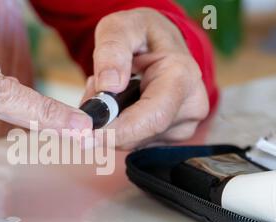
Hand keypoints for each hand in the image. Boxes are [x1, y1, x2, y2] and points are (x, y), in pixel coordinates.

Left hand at [83, 8, 209, 148]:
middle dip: (105, 122)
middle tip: (91, 92)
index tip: (85, 132)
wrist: (158, 43)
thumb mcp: (120, 27)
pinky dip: (116, 126)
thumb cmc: (141, 33)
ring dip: (108, 122)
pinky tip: (119, 103)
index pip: (152, 119)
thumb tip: (109, 85)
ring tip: (109, 89)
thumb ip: (112, 50)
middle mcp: (190, 106)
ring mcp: (182, 125)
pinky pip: (133, 141)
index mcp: (183, 77)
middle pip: (137, 136)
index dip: (116, 131)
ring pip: (131, 141)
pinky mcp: (170, 136)